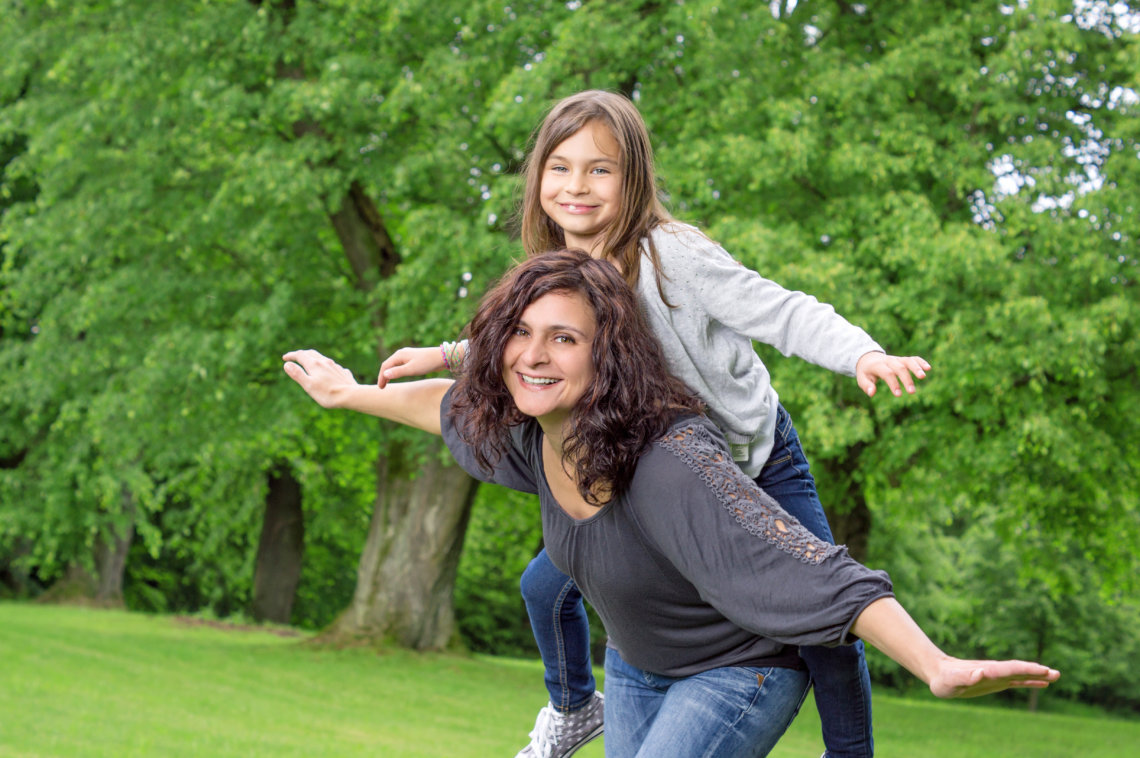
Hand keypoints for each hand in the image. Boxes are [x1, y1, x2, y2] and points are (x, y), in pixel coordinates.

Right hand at [282, 349, 358, 408]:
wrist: (351, 396)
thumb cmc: (327, 393)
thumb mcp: (308, 385)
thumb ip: (297, 374)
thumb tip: (287, 364)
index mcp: (314, 364)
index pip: (300, 355)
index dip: (291, 355)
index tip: (285, 358)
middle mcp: (325, 362)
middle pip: (311, 353)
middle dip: (302, 354)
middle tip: (295, 357)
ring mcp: (335, 366)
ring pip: (322, 358)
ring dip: (313, 358)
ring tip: (309, 363)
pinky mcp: (342, 372)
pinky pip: (331, 366)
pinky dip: (324, 366)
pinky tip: (326, 371)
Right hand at [378, 346, 447, 387]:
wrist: (443, 357)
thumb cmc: (427, 363)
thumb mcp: (412, 369)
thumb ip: (398, 372)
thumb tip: (384, 374)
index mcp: (399, 355)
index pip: (385, 366)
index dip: (381, 377)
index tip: (381, 387)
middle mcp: (402, 353)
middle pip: (388, 364)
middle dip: (384, 375)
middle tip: (382, 387)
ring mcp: (408, 355)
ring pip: (394, 364)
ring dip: (389, 373)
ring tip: (387, 382)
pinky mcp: (413, 358)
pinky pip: (400, 365)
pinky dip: (396, 371)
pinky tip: (398, 375)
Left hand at [856, 351, 930, 397]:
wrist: (868, 358)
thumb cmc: (866, 372)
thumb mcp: (862, 379)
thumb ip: (866, 386)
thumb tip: (871, 393)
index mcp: (878, 365)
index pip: (887, 373)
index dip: (893, 383)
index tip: (899, 395)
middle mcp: (889, 360)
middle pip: (899, 367)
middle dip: (906, 379)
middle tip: (912, 392)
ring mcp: (897, 359)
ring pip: (908, 361)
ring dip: (916, 368)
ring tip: (923, 377)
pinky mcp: (903, 359)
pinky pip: (913, 358)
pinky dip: (920, 362)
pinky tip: (928, 368)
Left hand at [928, 657, 1060, 698]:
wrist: (938, 673)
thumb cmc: (943, 680)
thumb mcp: (952, 681)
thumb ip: (965, 677)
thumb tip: (981, 672)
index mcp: (988, 671)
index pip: (1011, 669)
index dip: (1027, 669)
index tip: (1043, 670)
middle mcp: (995, 671)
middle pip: (1020, 669)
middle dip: (1037, 671)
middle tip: (1057, 673)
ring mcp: (997, 676)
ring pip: (1021, 674)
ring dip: (1038, 675)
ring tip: (1056, 676)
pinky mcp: (995, 682)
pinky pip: (1016, 681)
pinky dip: (1030, 681)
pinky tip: (1042, 684)